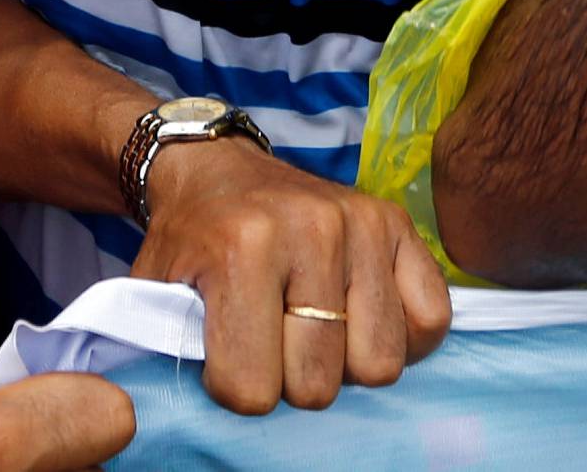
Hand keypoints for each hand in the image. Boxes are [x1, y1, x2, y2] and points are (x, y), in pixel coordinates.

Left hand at [132, 136, 449, 414]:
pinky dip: (402, 335)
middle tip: (272, 336)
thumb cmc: (191, 239)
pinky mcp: (395, 221)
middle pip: (319, 384)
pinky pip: (430, 320)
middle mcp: (310, 228)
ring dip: (345, 361)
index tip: (224, 348)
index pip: (252, 389)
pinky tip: (361, 316)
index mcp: (242, 246)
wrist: (215, 167)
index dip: (233, 384)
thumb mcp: (157, 289)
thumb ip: (173, 348)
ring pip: (380, 363)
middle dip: (290, 378)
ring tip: (314, 326)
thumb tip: (197, 420)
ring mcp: (360, 222)